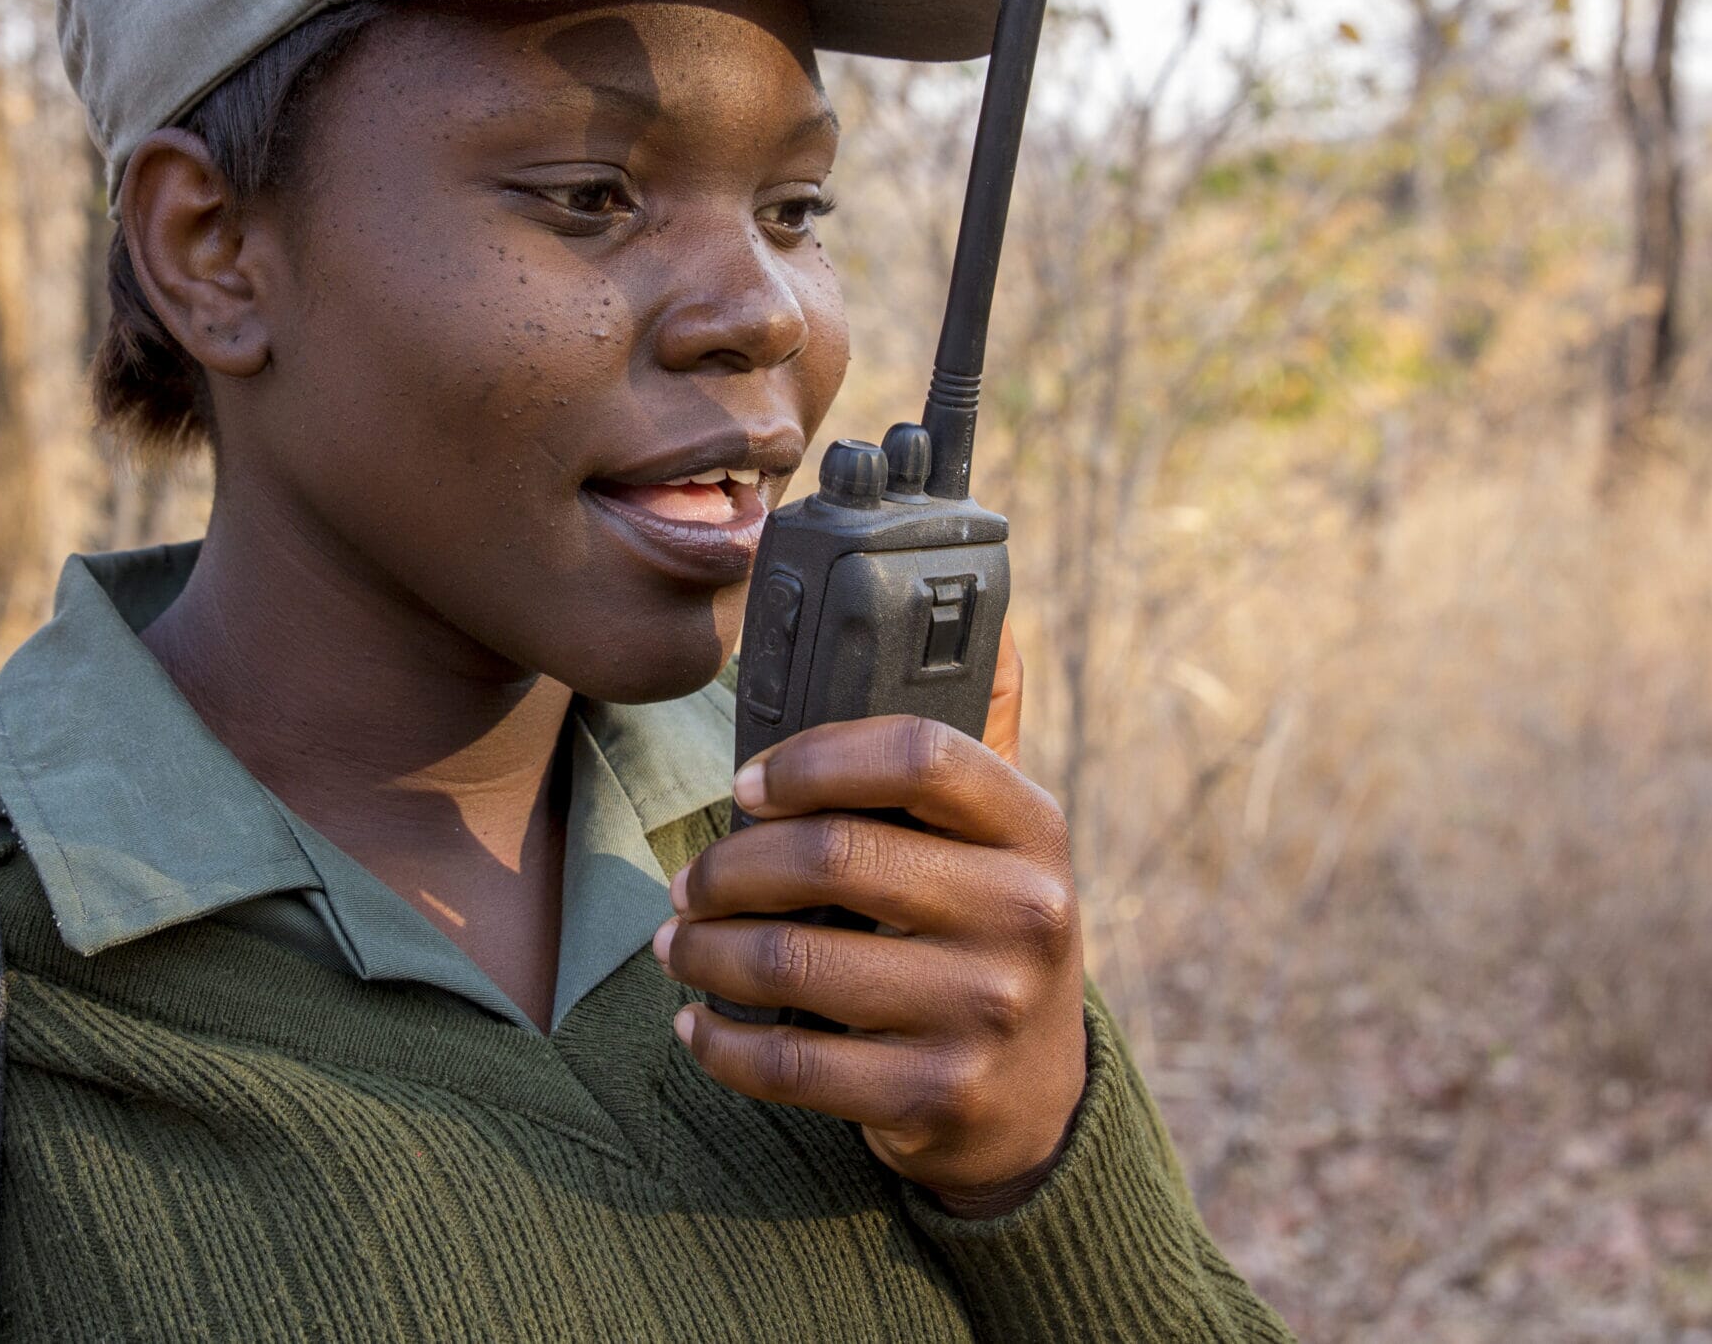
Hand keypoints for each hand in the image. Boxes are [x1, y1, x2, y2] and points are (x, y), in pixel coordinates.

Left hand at [656, 624, 1086, 1214]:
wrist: (1035, 1100)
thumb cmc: (981, 933)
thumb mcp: (998, 841)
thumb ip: (964, 744)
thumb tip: (979, 611)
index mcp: (1033, 828)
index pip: (918, 753)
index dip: (812, 758)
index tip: (747, 786)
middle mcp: (1025, 915)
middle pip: (830, 856)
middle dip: (727, 866)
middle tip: (686, 882)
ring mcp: (985, 1010)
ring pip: (792, 960)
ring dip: (705, 950)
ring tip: (677, 944)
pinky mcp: (937, 1095)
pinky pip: (789, 1062)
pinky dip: (719, 1042)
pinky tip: (696, 1024)